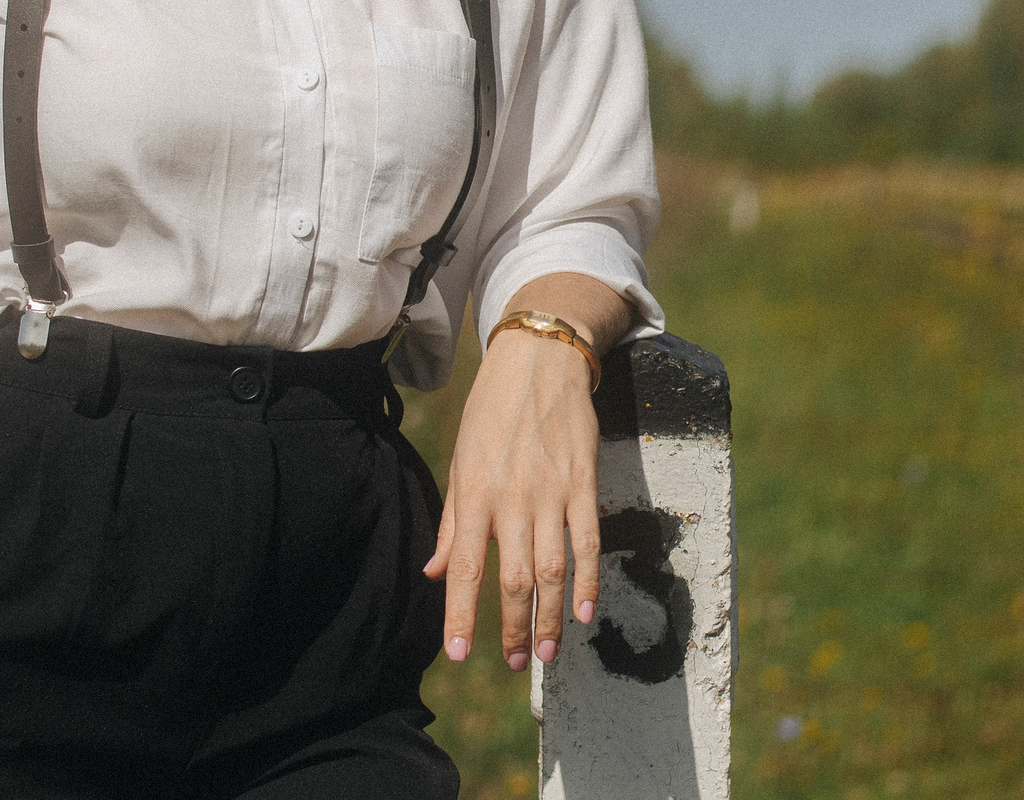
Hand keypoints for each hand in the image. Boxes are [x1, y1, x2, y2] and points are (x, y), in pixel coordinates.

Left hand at [422, 276, 630, 670]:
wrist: (540, 359)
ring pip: (553, 569)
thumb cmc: (491, 411)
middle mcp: (512, 497)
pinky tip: (586, 611)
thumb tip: (435, 572)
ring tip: (550, 651)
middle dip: (515, 628)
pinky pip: (588, 541)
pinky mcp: (584, 482)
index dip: (462, 614)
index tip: (459, 654)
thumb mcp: (461, 459)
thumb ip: (451, 520)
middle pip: (514, 578)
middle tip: (519, 663)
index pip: (466, 566)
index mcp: (475, 492)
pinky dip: (588, 580)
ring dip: (552, 616)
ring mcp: (551, 491)